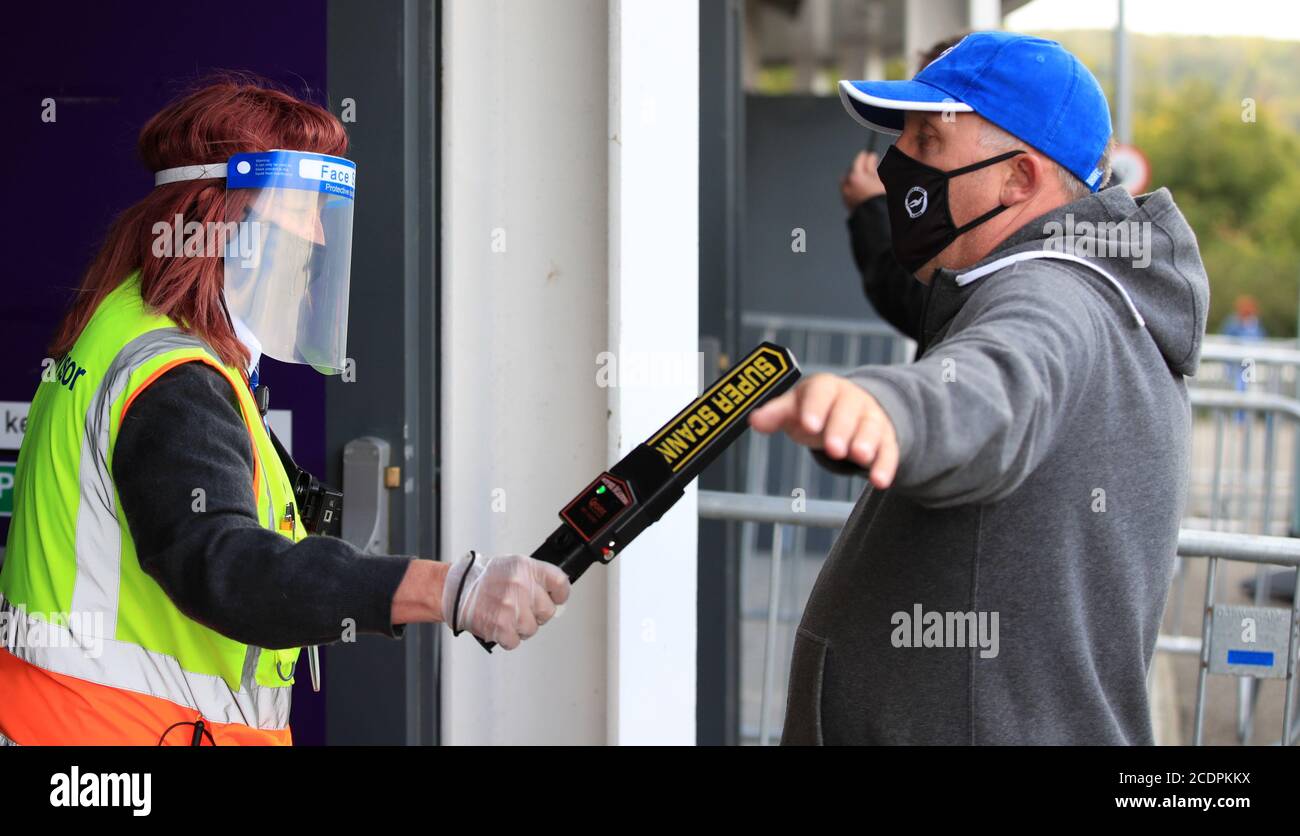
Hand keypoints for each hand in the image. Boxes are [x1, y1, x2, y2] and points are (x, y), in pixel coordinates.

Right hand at [442, 553, 570, 649]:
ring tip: (506, 616)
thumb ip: (534, 579)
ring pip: (532, 628)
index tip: (556, 598)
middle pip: (548, 611)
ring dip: (520, 627)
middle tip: (521, 609)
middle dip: (536, 614)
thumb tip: (553, 595)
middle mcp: (522, 586)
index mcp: (526, 568)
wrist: (454, 588)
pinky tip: (498, 625)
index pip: (560, 583)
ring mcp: (513, 607)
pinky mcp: (502, 626)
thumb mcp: (512, 567)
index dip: (560, 594)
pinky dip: (507, 638)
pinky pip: (515, 641)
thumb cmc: (481, 578)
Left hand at [748, 373, 898, 488]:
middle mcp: (852, 399)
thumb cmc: (816, 409)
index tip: (809, 425)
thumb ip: (775, 414)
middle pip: (848, 411)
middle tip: (834, 448)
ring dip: (866, 442)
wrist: (850, 407)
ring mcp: (871, 418)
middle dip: (840, 429)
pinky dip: (884, 465)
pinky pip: (888, 450)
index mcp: (825, 388)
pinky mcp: (885, 438)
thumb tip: (755, 420)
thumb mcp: (794, 409)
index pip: (821, 392)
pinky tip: (879, 481)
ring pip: (871, 428)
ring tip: (859, 456)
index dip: (815, 408)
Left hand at [840, 150, 885, 210]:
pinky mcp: (845, 200)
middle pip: (852, 169)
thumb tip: (870, 157)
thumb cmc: (877, 198)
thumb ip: (871, 166)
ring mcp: (845, 192)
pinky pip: (848, 188)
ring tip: (866, 180)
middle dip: (860, 167)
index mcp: (855, 176)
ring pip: (849, 179)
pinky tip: (862, 189)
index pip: (859, 160)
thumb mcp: (877, 178)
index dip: (865, 156)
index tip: (870, 155)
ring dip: (856, 177)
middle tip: (870, 167)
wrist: (873, 216)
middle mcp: (847, 183)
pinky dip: (853, 186)